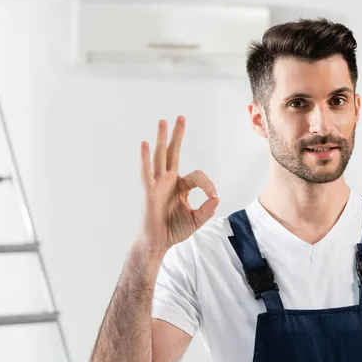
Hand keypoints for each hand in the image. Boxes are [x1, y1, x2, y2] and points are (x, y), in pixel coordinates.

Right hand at [136, 116, 218, 257]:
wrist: (158, 243)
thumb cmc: (174, 231)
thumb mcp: (196, 220)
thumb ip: (207, 210)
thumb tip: (216, 198)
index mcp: (180, 186)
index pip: (197, 176)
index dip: (208, 184)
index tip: (213, 197)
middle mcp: (168, 181)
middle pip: (172, 153)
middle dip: (177, 135)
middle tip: (180, 117)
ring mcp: (158, 185)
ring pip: (160, 157)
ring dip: (162, 139)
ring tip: (163, 122)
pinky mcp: (149, 192)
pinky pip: (147, 173)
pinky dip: (145, 159)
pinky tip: (144, 144)